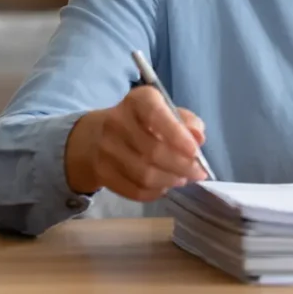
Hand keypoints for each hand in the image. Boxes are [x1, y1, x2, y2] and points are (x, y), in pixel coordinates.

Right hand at [64, 86, 207, 201]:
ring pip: (144, 174)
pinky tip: (164, 186)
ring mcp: (106, 149)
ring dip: (169, 180)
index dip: (177, 135)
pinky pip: (133, 190)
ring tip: (182, 179)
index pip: (156, 115)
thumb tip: (199, 137)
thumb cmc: (140, 122)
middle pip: (152, 151)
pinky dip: (154, 192)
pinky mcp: (101, 173)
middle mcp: (117, 122)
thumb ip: (185, 121)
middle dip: (181, 166)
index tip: (195, 152)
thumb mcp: (163, 110)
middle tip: (198, 173)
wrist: (93, 137)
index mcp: (137, 101)